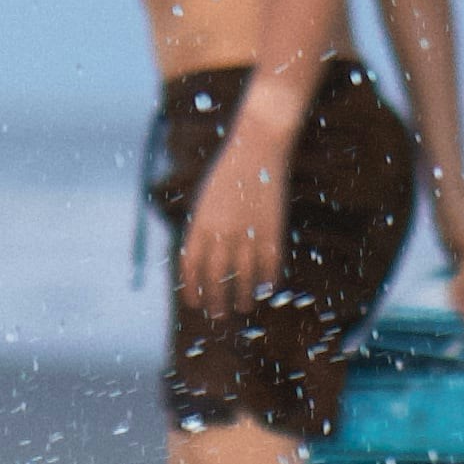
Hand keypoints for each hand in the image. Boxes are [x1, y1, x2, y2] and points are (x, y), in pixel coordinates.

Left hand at [178, 105, 296, 312]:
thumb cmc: (227, 175)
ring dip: (242, 298)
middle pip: (216, 279)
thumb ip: (201, 232)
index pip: (191, 268)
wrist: (257, 148)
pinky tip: (265, 289)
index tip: (195, 303)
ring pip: (243, 278)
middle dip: (216, 302)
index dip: (193, 290)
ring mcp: (247, 233)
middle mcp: (221, 233)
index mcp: (200, 225)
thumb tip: (200, 264)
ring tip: (243, 307)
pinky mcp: (272, 231)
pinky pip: (269, 266)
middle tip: (219, 315)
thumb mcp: (204, 202)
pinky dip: (267, 281)